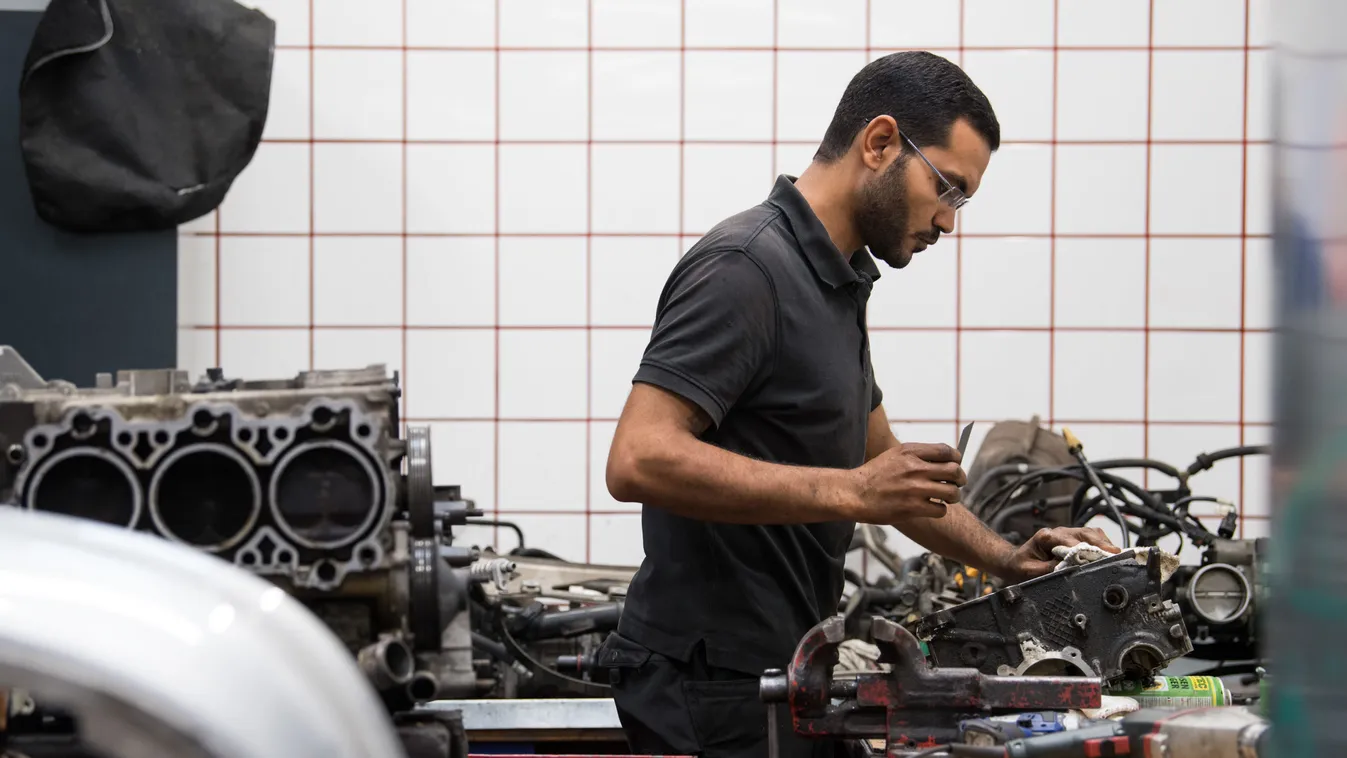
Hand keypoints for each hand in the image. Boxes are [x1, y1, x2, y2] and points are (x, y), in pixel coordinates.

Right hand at [852, 442, 966, 521]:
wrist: (854, 493)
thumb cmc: (874, 475)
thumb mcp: (895, 455)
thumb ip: (918, 455)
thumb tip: (945, 459)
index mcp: (910, 452)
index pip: (947, 451)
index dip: (957, 459)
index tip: (956, 465)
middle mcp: (915, 468)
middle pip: (955, 471)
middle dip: (960, 479)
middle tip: (957, 484)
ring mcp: (915, 488)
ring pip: (952, 492)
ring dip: (953, 496)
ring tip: (947, 498)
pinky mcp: (913, 507)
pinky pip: (941, 509)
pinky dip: (940, 510)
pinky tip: (932, 508)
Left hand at [999, 526, 1120, 582]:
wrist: (1015, 561)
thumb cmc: (1021, 566)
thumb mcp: (1030, 571)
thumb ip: (1049, 569)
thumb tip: (1070, 569)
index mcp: (1046, 537)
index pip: (1068, 540)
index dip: (1084, 548)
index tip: (1097, 555)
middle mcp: (1058, 532)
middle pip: (1084, 533)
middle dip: (1100, 544)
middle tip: (1116, 554)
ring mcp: (1067, 534)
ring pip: (1090, 533)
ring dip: (1104, 543)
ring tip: (1116, 555)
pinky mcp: (1074, 538)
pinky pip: (1092, 537)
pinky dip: (1102, 544)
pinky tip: (1110, 553)